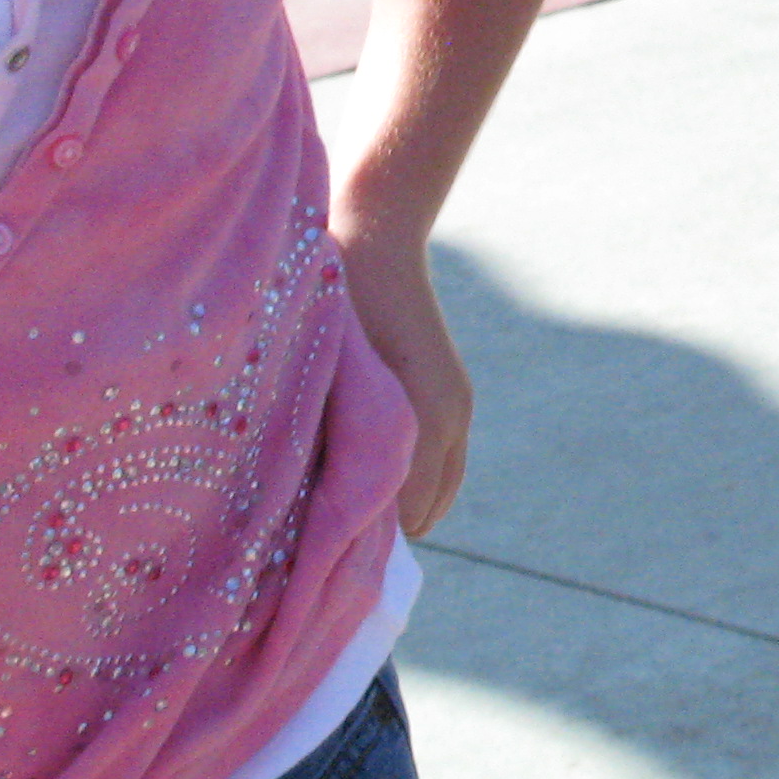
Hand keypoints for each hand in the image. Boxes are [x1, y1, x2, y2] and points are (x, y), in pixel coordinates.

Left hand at [334, 219, 474, 536]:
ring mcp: (458, 405)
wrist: (377, 241)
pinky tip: (371, 459)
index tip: (320, 537)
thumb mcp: (326, 386)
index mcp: (423, 420)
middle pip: (424, 514)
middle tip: (331, 519)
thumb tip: (321, 513)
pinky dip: (414, 476)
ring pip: (436, 492)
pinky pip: (442, 465)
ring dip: (399, 499)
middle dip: (383, 523)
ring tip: (348, 491)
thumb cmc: (337, 311)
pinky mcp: (456, 393)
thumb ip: (332, 450)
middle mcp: (450, 419)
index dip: (360, 533)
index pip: (403, 519)